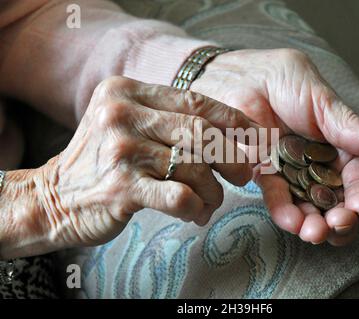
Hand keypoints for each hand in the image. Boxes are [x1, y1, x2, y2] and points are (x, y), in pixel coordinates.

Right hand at [1, 77, 253, 257]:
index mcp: (127, 91)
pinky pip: (180, 196)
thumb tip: (231, 132)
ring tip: (210, 203)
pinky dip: (196, 207)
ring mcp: (120, 151)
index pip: (195, 100)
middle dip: (232, 158)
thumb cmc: (103, 162)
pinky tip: (193, 212)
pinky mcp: (121, 188)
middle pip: (200, 133)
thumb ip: (168, 119)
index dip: (232, 119)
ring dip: (213, 191)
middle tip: (243, 176)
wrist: (54, 197)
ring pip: (195, 167)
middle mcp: (122, 114)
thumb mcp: (128, 124)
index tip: (255, 136)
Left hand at [191, 49, 358, 245]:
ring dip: (315, 224)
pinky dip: (285, 212)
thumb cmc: (281, 79)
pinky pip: (277, 198)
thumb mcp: (320, 99)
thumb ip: (348, 126)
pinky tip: (292, 221)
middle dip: (341, 218)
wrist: (237, 78)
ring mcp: (293, 172)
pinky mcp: (266, 175)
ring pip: (309, 206)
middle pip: (337, 200)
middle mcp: (319, 163)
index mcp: (340, 144)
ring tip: (314, 232)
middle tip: (339, 225)